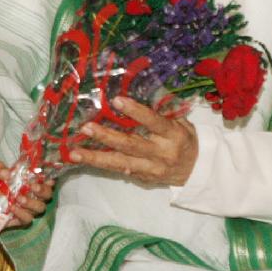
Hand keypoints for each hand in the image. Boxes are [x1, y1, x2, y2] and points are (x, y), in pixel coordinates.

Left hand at [0, 161, 51, 228]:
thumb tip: (7, 172)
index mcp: (28, 181)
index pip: (46, 180)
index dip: (49, 179)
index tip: (46, 179)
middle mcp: (31, 194)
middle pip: (47, 194)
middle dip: (43, 191)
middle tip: (33, 187)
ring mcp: (27, 208)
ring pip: (40, 208)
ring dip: (31, 202)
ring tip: (19, 198)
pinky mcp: (20, 220)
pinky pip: (27, 219)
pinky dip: (21, 213)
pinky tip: (12, 208)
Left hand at [70, 97, 198, 185]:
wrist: (196, 171)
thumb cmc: (185, 140)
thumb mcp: (182, 123)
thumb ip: (163, 111)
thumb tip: (140, 92)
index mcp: (173, 135)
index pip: (153, 122)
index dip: (136, 112)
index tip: (117, 101)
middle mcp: (161, 154)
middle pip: (131, 145)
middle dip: (106, 137)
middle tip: (86, 127)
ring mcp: (150, 169)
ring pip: (119, 163)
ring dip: (95, 157)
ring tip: (74, 152)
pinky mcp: (142, 178)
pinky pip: (119, 170)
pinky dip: (102, 165)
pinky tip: (84, 159)